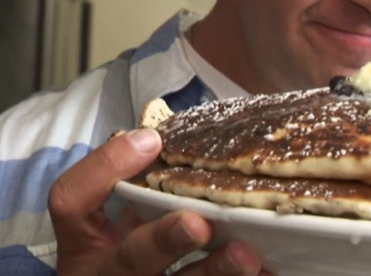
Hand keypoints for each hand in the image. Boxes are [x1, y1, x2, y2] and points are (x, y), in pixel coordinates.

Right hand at [49, 129, 266, 274]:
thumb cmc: (129, 247)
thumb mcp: (119, 218)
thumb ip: (140, 182)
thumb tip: (169, 137)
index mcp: (87, 241)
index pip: (72, 202)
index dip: (104, 169)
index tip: (151, 140)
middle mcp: (108, 272)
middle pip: (130, 258)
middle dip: (164, 240)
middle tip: (197, 223)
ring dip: (213, 270)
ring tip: (247, 256)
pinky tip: (269, 271)